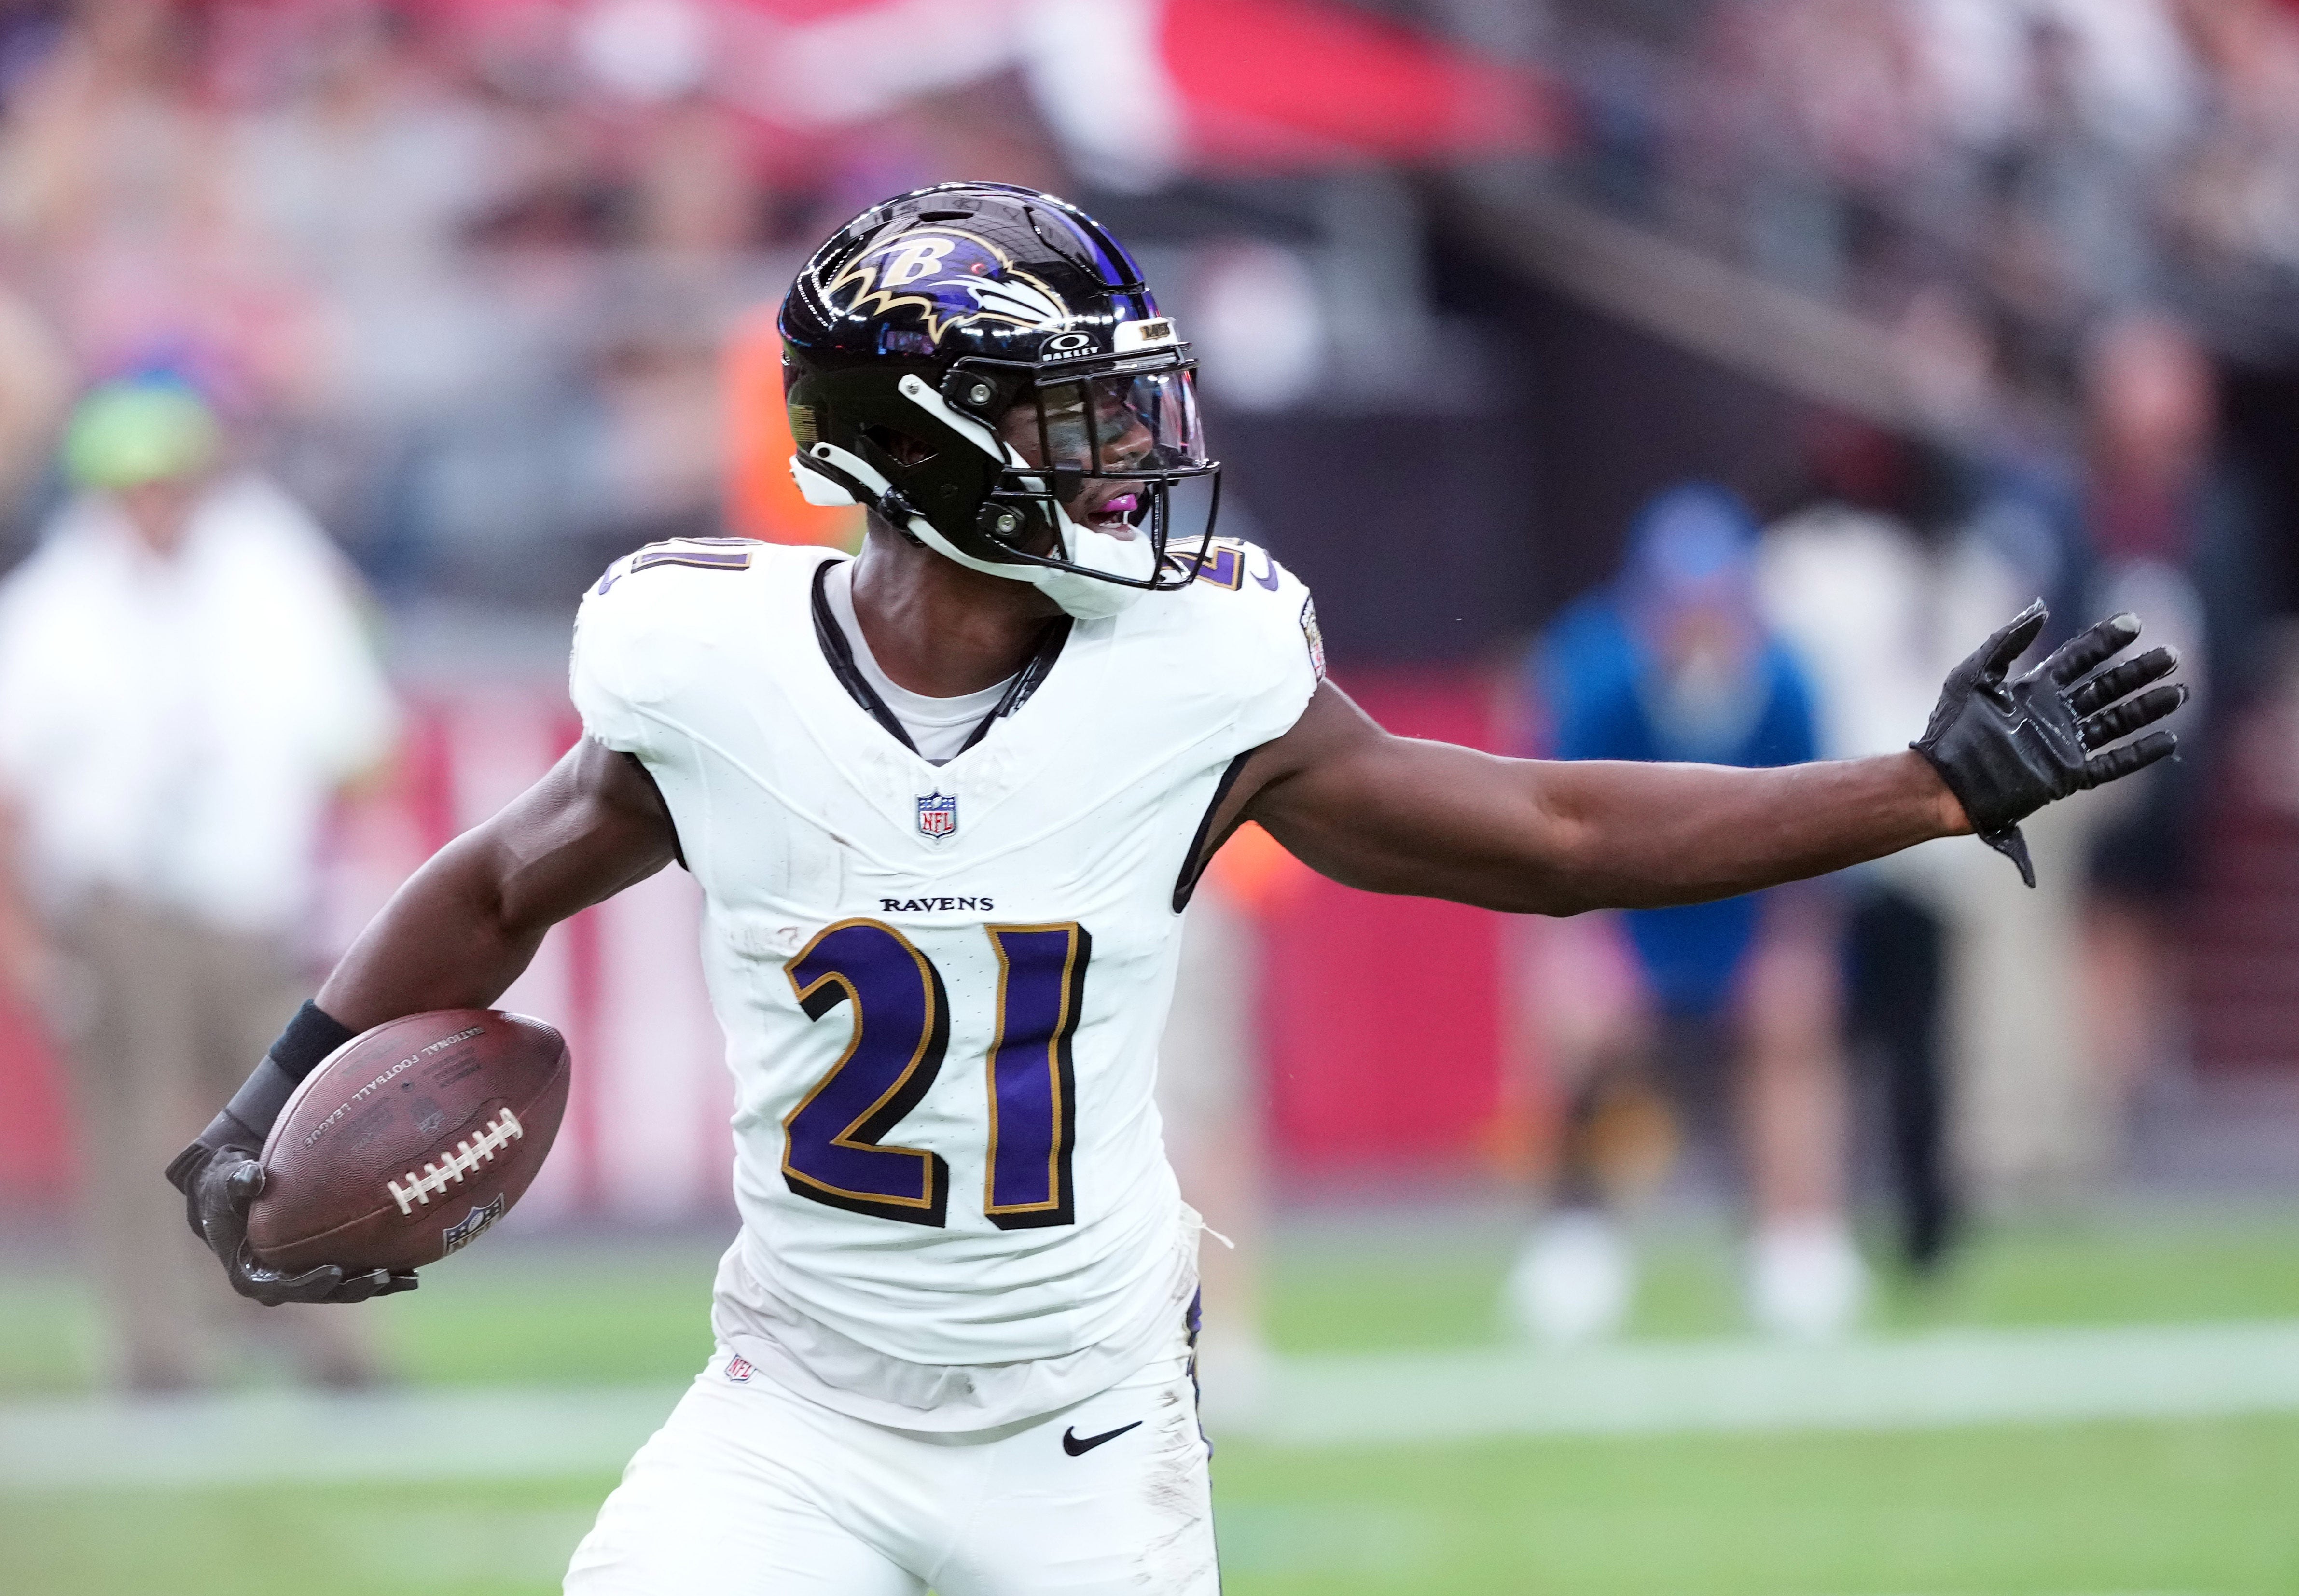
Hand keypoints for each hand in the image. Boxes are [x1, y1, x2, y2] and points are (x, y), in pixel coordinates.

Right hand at [169, 1144, 417, 1305]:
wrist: (233, 1191)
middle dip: (351, 1288)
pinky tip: (409, 1269)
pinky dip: (379, 1272)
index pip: (282, 1287)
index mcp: (251, 1274)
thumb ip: (237, 1182)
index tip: (334, 1273)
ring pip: (341, 1288)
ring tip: (406, 1279)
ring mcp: (300, 1276)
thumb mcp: (225, 1181)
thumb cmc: (226, 1186)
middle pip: (320, 1293)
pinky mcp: (318, 1263)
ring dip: (373, 1285)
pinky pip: (351, 1272)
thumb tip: (253, 1178)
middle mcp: (277, 1282)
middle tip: (382, 1277)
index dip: (308, 1283)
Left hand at [1913, 601, 2184, 886]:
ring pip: (2116, 722)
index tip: (2134, 623)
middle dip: (2139, 672)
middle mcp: (2053, 717)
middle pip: (2106, 688)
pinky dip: (2139, 753)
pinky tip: (2167, 740)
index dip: (2106, 641)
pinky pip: (2111, 764)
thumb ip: (2007, 641)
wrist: (1942, 780)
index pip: (2079, 659)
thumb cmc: (1951, 728)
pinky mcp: (2066, 776)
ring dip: (2148, 708)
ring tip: (2180, 692)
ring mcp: (2063, 746)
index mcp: (2033, 691)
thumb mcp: (1973, 675)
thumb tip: (2042, 608)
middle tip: (2172, 655)